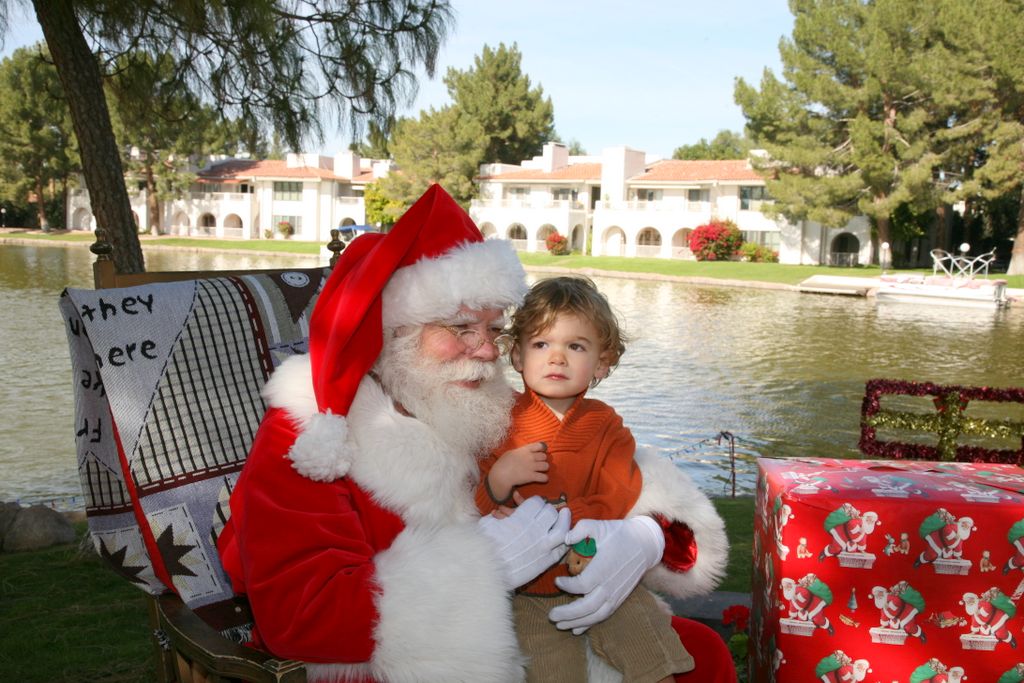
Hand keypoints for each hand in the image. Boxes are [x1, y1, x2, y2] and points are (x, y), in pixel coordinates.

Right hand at [478, 495, 570, 588]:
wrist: (486, 573)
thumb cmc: (483, 547)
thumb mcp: (489, 524)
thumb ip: (502, 516)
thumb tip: (505, 511)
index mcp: (520, 518)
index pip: (536, 502)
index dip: (535, 501)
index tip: (535, 503)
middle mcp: (534, 530)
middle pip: (550, 513)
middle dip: (548, 509)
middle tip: (548, 509)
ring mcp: (542, 547)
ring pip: (561, 530)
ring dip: (563, 521)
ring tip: (564, 515)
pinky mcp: (544, 562)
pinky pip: (560, 550)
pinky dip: (562, 542)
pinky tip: (562, 538)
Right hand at [488, 442, 548, 502]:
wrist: (501, 475)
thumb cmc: (502, 464)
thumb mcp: (510, 453)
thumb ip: (518, 452)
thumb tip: (521, 452)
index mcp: (524, 450)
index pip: (539, 445)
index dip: (542, 449)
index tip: (540, 452)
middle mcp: (530, 457)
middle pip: (544, 456)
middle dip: (542, 460)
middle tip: (539, 464)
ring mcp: (532, 467)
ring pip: (546, 466)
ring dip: (544, 469)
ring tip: (541, 471)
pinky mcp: (532, 476)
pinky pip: (544, 477)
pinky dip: (544, 479)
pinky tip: (542, 479)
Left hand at [549, 516, 663, 633]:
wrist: (643, 544)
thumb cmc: (618, 534)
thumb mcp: (599, 526)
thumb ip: (582, 529)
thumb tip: (565, 538)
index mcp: (603, 568)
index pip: (582, 585)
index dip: (567, 586)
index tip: (557, 580)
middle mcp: (610, 585)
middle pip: (587, 607)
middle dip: (567, 614)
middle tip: (550, 616)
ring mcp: (616, 594)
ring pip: (595, 615)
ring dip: (577, 623)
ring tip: (560, 625)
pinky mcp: (619, 599)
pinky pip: (604, 615)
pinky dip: (590, 624)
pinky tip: (576, 629)